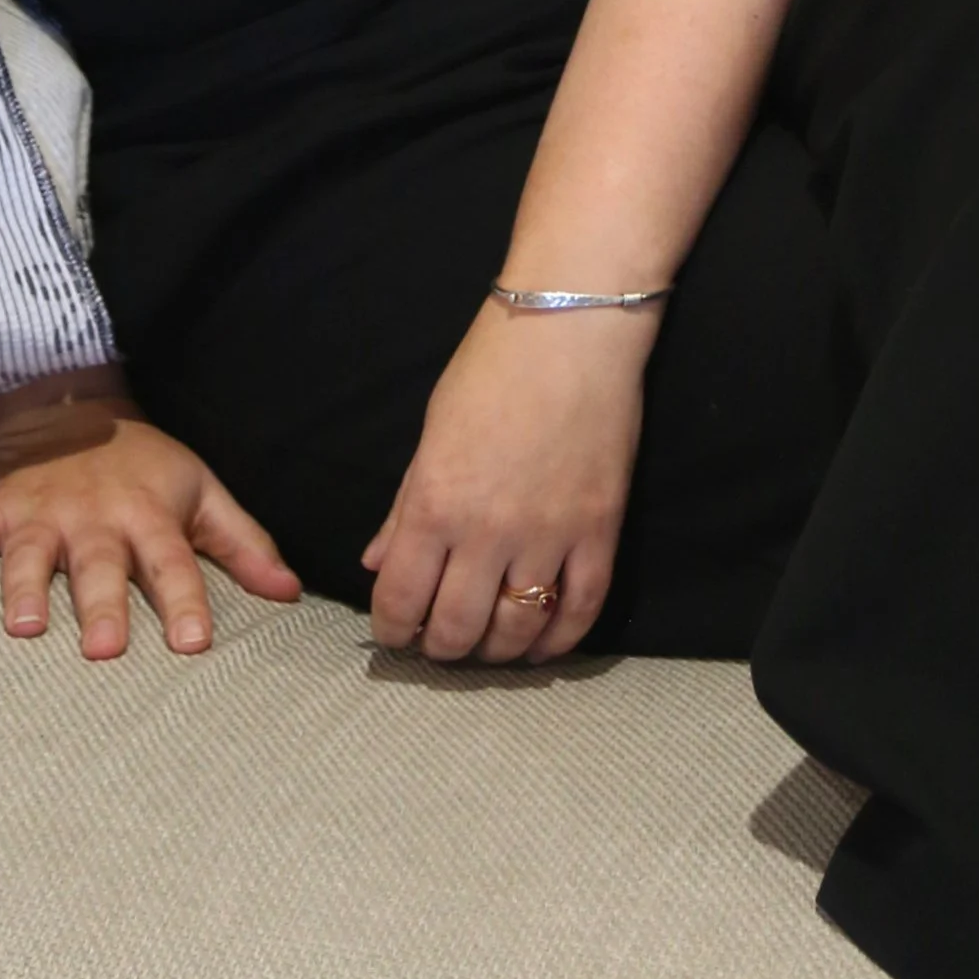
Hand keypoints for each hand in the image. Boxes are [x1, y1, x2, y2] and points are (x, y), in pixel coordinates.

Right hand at [0, 380, 301, 660]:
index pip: (174, 563)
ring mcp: (40, 513)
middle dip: (101, 607)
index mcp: (148, 516)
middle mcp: (94, 518)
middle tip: (103, 652)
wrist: (70, 406)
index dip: (186, 602)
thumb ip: (242, 543)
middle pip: (100, 568)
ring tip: (23, 628)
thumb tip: (290, 593)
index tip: (194, 645)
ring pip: (32, 555)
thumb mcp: (200, 490)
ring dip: (26, 589)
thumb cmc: (143, 463)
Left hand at [363, 299, 651, 666]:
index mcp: (435, 503)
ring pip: (516, 630)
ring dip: (496, 651)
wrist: (572, 327)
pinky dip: (558, 641)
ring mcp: (548, 536)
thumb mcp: (433, 431)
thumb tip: (379, 564)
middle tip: (440, 641)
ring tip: (488, 644)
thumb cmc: (491, 367)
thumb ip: (405, 505)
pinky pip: (580, 610)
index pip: (401, 600)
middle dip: (441, 648)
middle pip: (457, 630)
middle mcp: (487, 532)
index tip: (395, 632)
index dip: (393, 630)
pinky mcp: (600, 531)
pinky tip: (542, 644)